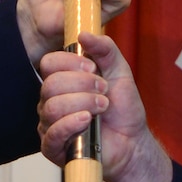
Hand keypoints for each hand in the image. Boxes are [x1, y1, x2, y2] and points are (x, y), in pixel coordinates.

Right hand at [37, 32, 172, 181]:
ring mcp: (49, 124)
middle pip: (50, 85)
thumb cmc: (123, 108)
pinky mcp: (53, 147)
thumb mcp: (119, 70)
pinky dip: (71, 124)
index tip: (93, 67)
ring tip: (102, 107)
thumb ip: (105, 49)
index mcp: (62, 80)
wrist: (133, 141)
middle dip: (82, 85)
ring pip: (51, 107)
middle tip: (104, 91)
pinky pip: (52, 133)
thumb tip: (84, 34)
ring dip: (82, 104)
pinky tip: (87, 121)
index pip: (49, 63)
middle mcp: (51, 100)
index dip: (70, 62)